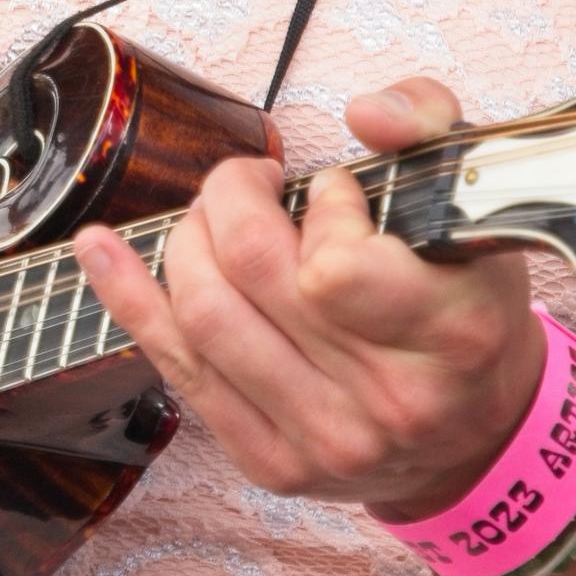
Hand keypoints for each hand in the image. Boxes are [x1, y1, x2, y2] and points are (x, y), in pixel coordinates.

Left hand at [74, 76, 544, 521]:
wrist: (477, 435)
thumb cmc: (468, 301)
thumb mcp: (478, 200)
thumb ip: (430, 125)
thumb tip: (365, 110)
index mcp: (456, 334)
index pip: (336, 266)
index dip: (324, 207)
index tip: (338, 192)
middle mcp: (390, 400)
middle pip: (251, 274)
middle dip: (231, 198)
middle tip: (251, 183)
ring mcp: (326, 441)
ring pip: (204, 315)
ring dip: (188, 238)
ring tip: (216, 217)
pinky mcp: (272, 464)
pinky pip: (178, 369)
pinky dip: (127, 297)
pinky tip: (97, 247)